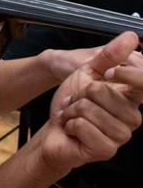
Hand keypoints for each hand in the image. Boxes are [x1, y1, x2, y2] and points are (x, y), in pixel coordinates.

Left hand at [38, 32, 142, 173]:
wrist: (55, 129)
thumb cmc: (74, 102)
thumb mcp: (88, 72)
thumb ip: (110, 56)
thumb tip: (132, 36)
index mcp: (132, 98)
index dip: (127, 74)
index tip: (107, 73)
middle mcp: (132, 117)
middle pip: (102, 91)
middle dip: (79, 93)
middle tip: (78, 103)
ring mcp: (121, 136)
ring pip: (90, 108)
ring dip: (72, 109)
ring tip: (74, 116)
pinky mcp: (106, 150)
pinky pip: (83, 126)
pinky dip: (70, 123)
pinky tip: (73, 129)